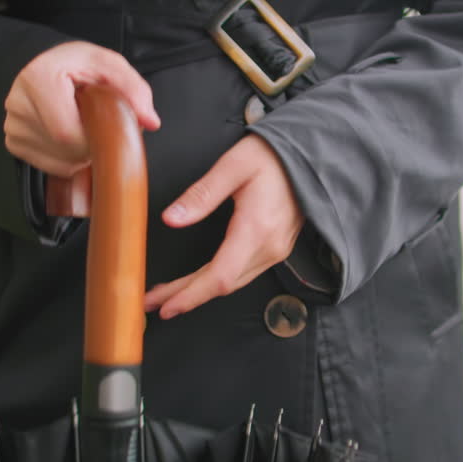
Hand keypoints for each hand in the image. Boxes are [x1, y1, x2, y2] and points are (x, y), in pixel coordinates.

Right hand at [4, 41, 160, 176]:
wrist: (48, 68)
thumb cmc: (78, 67)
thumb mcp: (109, 66)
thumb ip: (133, 89)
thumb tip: (149, 121)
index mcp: (38, 78)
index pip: (67, 133)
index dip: (93, 139)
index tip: (104, 127)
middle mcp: (17, 103)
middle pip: (64, 150)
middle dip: (91, 146)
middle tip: (97, 125)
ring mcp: (13, 126)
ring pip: (59, 162)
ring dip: (81, 154)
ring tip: (82, 126)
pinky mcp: (13, 143)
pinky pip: (49, 167)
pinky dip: (67, 159)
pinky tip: (69, 137)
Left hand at [144, 135, 303, 319]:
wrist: (309, 156)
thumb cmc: (272, 156)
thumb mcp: (232, 166)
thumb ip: (201, 194)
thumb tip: (171, 218)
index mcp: (256, 229)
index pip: (219, 276)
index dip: (190, 295)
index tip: (164, 305)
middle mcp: (269, 247)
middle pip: (222, 285)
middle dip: (186, 296)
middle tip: (153, 303)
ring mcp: (275, 250)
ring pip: (232, 282)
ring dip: (199, 291)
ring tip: (168, 294)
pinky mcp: (275, 248)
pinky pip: (242, 273)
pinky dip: (216, 280)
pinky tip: (199, 279)